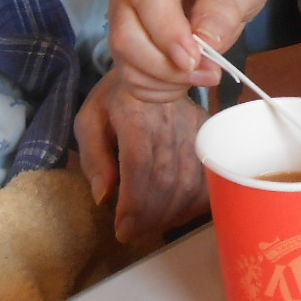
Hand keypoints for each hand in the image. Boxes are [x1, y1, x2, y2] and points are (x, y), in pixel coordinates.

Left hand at [74, 71, 208, 243]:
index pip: (140, 162)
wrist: (154, 66)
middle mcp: (170, 117)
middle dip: (148, 216)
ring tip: (150, 226)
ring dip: (169, 215)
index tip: (122, 228)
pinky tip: (174, 213)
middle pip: (166, 178)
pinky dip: (193, 205)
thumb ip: (92, 157)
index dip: (133, 202)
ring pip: (188, 183)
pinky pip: (208, 179)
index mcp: (135, 109)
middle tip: (133, 234)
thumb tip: (103, 197)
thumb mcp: (90, 120)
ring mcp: (195, 126)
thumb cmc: (116, 100)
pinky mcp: (210, 135)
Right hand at [109, 0, 270, 101]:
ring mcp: (119, 10)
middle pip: (126, 35)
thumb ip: (223, 10)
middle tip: (208, 72)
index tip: (196, 60)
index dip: (168, 35)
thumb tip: (205, 46)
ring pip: (124, 60)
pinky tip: (182, 77)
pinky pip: (129, 73)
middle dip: (166, 67)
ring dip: (164, 80)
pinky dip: (157, 87)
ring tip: (201, 74)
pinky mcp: (122, 36)